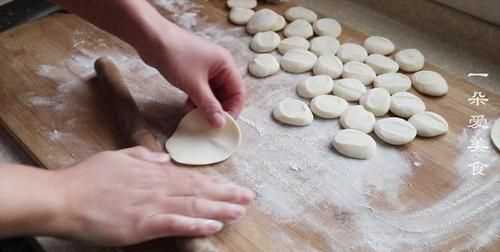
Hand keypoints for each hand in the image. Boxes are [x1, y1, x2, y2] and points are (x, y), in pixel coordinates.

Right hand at [51, 147, 254, 245]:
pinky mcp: (142, 224)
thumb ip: (144, 157)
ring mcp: (151, 205)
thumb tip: (166, 158)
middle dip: (226, 194)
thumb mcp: (118, 158)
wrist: (63, 197)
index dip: (215, 183)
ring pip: (193, 205)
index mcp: (152, 172)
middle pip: (198, 190)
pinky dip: (196, 224)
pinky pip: (175, 223)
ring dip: (219, 208)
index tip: (233, 186)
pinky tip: (213, 225)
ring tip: (240, 211)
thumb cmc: (87, 178)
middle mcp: (157, 187)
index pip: (191, 177)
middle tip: (249, 197)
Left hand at [141, 24, 245, 127]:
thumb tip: (220, 123)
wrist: (152, 39)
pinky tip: (188, 107)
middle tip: (209, 123)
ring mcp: (207, 68)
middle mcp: (220, 65)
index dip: (233, 109)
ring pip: (214, 93)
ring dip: (206, 105)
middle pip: (227, 93)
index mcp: (226, 64)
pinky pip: (203, 89)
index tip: (223, 125)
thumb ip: (209, 105)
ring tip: (196, 116)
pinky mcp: (195, 71)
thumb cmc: (176, 57)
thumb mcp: (194, 85)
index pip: (238, 92)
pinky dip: (197, 99)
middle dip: (219, 109)